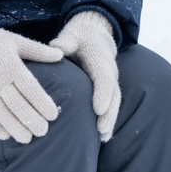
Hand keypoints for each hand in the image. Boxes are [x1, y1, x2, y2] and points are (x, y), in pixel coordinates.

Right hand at [0, 22, 63, 143]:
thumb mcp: (16, 41)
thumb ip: (38, 51)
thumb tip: (61, 55)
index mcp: (11, 65)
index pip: (30, 89)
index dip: (42, 104)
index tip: (53, 115)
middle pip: (17, 104)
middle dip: (31, 120)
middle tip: (43, 132)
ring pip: (1, 113)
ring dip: (15, 128)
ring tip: (27, 139)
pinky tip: (5, 136)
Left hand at [50, 11, 120, 141]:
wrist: (94, 34)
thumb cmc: (79, 36)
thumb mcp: (72, 35)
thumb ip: (65, 41)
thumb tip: (55, 47)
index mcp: (100, 60)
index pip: (104, 78)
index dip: (103, 93)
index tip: (98, 109)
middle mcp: (109, 72)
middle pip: (113, 95)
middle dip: (109, 113)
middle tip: (101, 130)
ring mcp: (111, 81)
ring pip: (115, 103)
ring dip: (110, 120)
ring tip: (103, 138)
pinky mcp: (108, 89)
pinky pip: (111, 105)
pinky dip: (109, 120)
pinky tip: (102, 137)